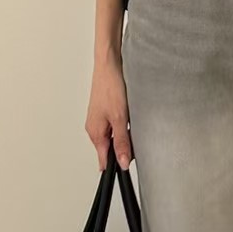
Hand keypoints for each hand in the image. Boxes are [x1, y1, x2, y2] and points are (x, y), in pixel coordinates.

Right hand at [86, 52, 133, 171]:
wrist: (109, 62)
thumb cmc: (110, 86)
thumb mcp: (119, 117)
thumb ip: (121, 141)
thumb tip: (122, 163)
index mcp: (95, 133)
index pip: (104, 160)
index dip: (117, 165)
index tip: (128, 169)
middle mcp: (95, 128)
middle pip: (111, 149)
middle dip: (125, 147)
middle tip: (137, 138)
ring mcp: (101, 118)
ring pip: (115, 136)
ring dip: (126, 134)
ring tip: (133, 122)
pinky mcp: (106, 110)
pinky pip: (116, 124)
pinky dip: (124, 123)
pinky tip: (131, 114)